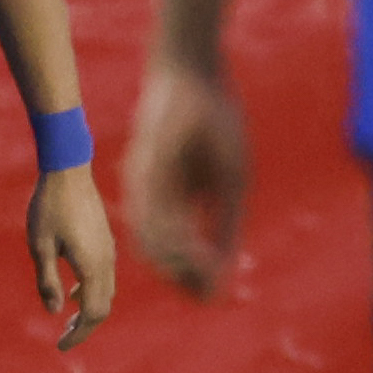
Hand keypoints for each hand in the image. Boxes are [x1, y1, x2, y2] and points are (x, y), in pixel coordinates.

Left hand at [28, 165, 117, 348]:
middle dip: (85, 326)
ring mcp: (109, 250)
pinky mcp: (105, 241)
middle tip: (63, 340)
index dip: (79, 333)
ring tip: (67, 322)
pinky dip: (91, 292)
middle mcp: (107, 261)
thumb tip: (53, 311)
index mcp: (93, 265)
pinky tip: (72, 293)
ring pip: (106, 291)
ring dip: (88, 309)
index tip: (61, 348)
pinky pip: (104, 276)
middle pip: (103, 306)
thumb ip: (46, 280)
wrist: (68, 171)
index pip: (93, 312)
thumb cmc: (48, 207)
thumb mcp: (39, 246)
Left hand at [125, 60, 250, 296]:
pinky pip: (151, 206)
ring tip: (201, 276)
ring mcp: (146, 183)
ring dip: (177, 260)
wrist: (190, 76)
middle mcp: (152, 199)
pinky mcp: (144, 166)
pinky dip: (169, 231)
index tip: (212, 296)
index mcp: (172, 203)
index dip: (193, 276)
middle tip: (205, 296)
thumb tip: (228, 261)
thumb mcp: (228, 178)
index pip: (176, 251)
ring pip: (153, 235)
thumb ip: (225, 218)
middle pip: (159, 251)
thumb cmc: (214, 123)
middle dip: (182, 277)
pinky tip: (190, 246)